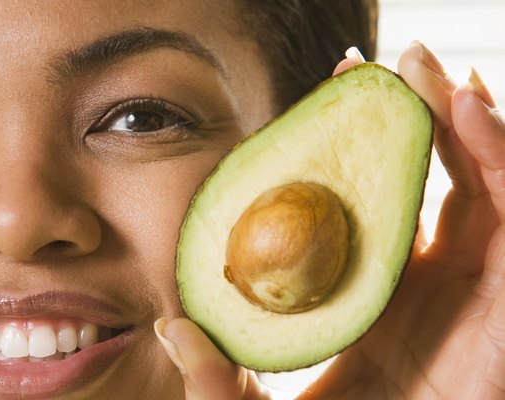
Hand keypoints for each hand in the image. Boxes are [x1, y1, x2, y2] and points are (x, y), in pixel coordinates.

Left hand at [156, 42, 504, 398]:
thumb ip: (215, 383)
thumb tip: (170, 327)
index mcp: (369, 307)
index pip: (370, 213)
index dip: (354, 154)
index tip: (323, 99)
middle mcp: (428, 297)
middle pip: (434, 189)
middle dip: (418, 122)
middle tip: (387, 66)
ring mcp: (475, 304)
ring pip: (488, 194)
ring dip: (469, 125)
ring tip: (434, 73)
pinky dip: (504, 163)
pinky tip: (472, 114)